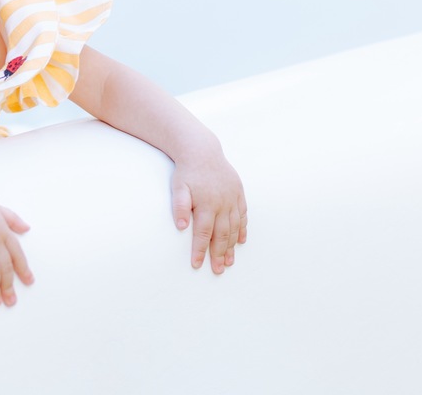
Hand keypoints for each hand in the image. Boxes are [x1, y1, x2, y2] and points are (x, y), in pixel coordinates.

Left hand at [171, 150, 247, 273]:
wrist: (202, 150)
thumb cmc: (187, 172)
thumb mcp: (178, 187)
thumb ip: (179, 206)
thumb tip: (181, 227)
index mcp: (206, 203)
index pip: (203, 233)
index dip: (200, 250)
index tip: (197, 265)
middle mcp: (222, 203)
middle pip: (221, 234)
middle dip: (219, 254)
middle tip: (218, 270)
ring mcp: (232, 198)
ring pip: (234, 227)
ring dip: (232, 246)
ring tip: (229, 262)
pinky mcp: (239, 193)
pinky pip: (243, 215)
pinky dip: (242, 229)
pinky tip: (240, 241)